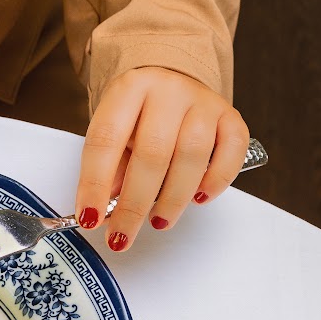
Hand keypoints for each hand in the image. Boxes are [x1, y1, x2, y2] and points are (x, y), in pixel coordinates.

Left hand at [73, 67, 248, 251]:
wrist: (175, 83)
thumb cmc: (140, 117)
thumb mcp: (115, 135)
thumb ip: (110, 170)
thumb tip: (103, 211)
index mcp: (129, 89)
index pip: (106, 139)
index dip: (95, 184)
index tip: (89, 219)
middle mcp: (168, 90)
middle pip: (152, 152)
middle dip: (134, 203)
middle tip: (122, 235)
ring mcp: (202, 101)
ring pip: (192, 154)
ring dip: (173, 198)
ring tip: (159, 221)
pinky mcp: (230, 116)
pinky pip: (232, 150)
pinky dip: (216, 180)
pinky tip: (199, 198)